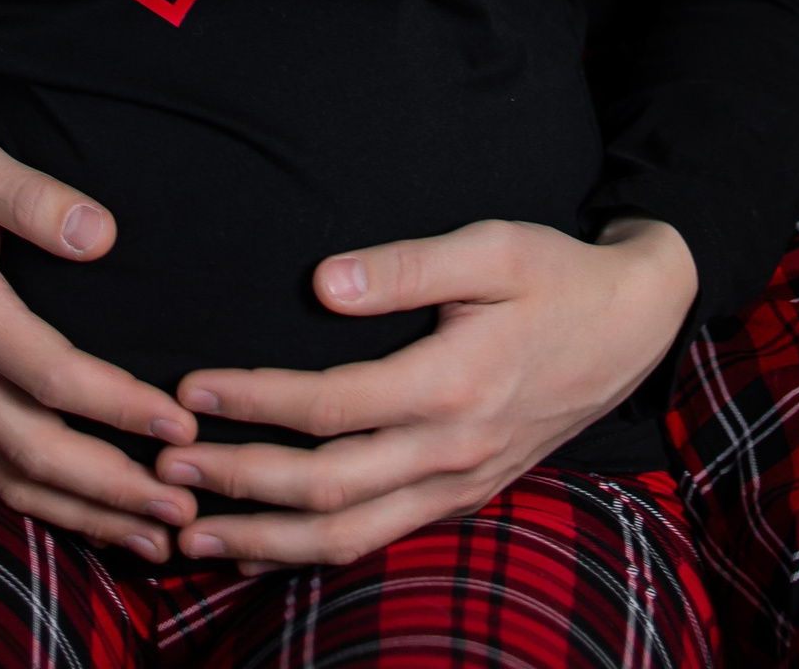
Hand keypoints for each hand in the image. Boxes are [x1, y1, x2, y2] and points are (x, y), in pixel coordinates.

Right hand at [0, 92, 199, 558]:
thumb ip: (34, 197)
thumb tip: (102, 235)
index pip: (53, 377)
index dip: (120, 407)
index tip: (181, 425)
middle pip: (37, 450)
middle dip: (114, 488)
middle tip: (185, 510)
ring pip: (13, 478)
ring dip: (85, 514)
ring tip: (155, 538)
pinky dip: (44, 503)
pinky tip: (91, 518)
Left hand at [155, 215, 696, 568]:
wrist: (632, 328)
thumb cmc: (555, 275)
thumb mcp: (493, 247)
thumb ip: (409, 266)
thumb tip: (322, 285)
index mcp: (454, 384)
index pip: (332, 406)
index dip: (256, 402)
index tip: (192, 388)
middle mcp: (453, 450)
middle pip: (328, 489)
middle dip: (240, 484)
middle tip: (165, 470)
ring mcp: (460, 485)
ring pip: (350, 536)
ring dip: (265, 539)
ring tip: (190, 533)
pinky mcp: (464, 497)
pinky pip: (379, 539)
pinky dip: (313, 552)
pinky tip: (262, 546)